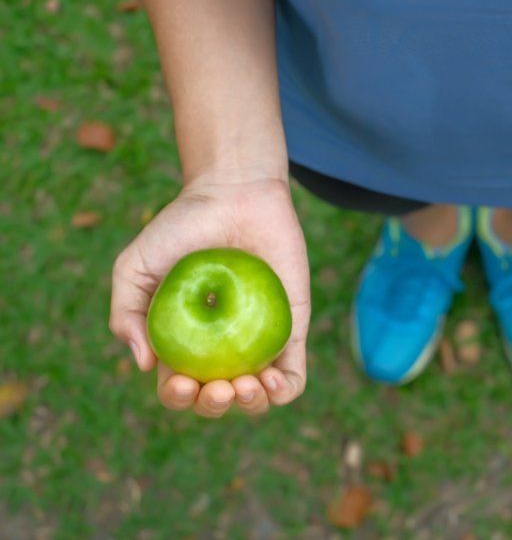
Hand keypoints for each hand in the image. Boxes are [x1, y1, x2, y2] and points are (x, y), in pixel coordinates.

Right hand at [109, 172, 310, 416]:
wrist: (235, 195)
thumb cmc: (182, 227)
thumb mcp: (135, 267)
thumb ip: (126, 314)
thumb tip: (145, 365)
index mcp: (182, 343)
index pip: (179, 389)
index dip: (177, 398)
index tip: (181, 381)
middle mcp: (220, 349)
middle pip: (216, 400)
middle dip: (213, 407)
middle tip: (218, 386)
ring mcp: (257, 342)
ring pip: (256, 398)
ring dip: (250, 406)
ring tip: (245, 385)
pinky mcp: (291, 330)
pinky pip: (293, 376)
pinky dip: (285, 391)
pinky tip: (271, 381)